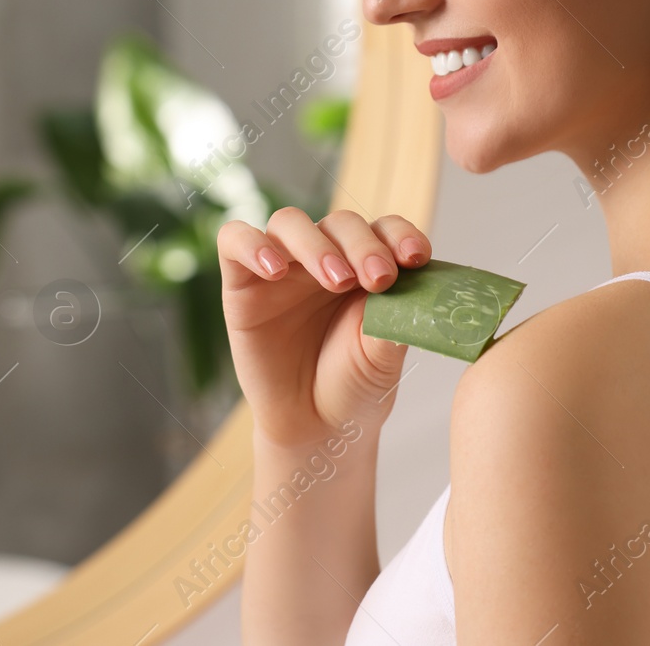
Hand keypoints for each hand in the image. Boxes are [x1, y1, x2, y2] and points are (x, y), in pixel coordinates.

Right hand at [218, 207, 430, 448]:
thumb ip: (396, 314)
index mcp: (367, 265)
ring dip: (316, 244)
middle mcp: (325, 258)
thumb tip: (415, 284)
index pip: (383, 229)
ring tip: (336, 279)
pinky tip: (274, 270)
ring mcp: (283, 267)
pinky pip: (234, 240)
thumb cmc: (354, 384)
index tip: (415, 258)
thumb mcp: (385, 352)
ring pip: (290, 222)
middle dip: (363, 246)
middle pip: (340, 223)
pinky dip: (252, 245)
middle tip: (378, 279)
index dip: (400, 234)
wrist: (315, 426)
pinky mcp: (242, 282)